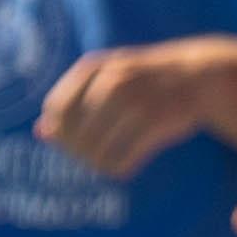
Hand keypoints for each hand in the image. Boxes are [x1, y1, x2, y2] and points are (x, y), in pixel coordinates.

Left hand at [31, 43, 208, 179]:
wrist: (196, 75)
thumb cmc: (142, 80)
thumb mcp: (104, 78)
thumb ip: (71, 101)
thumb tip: (40, 133)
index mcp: (93, 68)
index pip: (55, 110)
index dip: (59, 131)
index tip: (73, 140)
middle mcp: (111, 82)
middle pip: (73, 136)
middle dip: (79, 152)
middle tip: (94, 155)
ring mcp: (135, 102)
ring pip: (96, 153)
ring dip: (99, 163)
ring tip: (109, 160)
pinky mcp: (156, 123)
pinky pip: (122, 161)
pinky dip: (119, 168)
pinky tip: (126, 165)